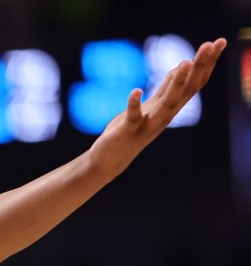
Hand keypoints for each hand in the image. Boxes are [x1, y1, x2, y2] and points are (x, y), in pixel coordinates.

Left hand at [89, 37, 225, 178]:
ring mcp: (148, 124)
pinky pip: (133, 116)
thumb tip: (184, 65)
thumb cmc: (132, 129)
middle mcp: (165, 115)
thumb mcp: (153, 105)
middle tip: (210, 44)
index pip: (195, 83)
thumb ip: (167, 87)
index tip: (220, 41)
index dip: (207, 63)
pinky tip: (136, 90)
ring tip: (186, 62)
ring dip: (177, 83)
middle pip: (187, 89)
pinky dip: (134, 103)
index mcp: (171, 107)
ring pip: (167, 103)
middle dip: (200, 66)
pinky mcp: (128, 131)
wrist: (111, 158)